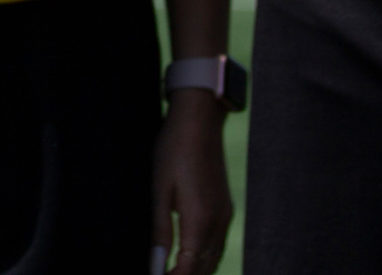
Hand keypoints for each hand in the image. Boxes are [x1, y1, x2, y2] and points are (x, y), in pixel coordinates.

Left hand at [150, 91, 231, 274]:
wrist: (199, 121)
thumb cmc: (174, 151)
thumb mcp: (160, 191)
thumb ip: (161, 231)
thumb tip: (156, 263)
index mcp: (200, 220)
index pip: (189, 268)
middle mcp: (218, 222)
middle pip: (204, 268)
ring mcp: (225, 215)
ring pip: (214, 258)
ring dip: (196, 270)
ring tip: (173, 270)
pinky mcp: (226, 207)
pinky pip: (218, 243)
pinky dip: (205, 257)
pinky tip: (190, 256)